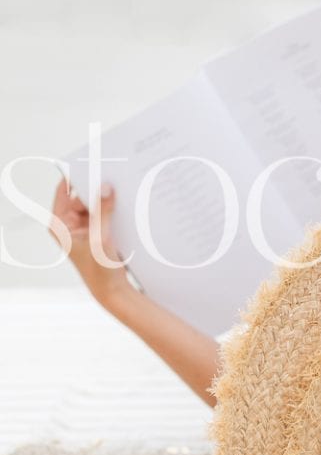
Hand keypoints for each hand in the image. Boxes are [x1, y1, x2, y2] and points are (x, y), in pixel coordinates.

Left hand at [49, 179, 131, 308]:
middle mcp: (69, 223)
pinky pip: (104, 212)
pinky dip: (113, 208)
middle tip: (112, 175)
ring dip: (107, 199)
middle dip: (97, 188)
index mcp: (60, 224)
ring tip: (121, 189)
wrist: (112, 291)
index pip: (63, 191)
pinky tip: (125, 203)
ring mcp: (84, 227)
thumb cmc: (99, 270)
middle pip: (82, 196)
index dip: (75, 177)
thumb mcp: (100, 238)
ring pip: (95, 203)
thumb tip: (105, 187)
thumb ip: (103, 211)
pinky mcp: (97, 230)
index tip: (90, 164)